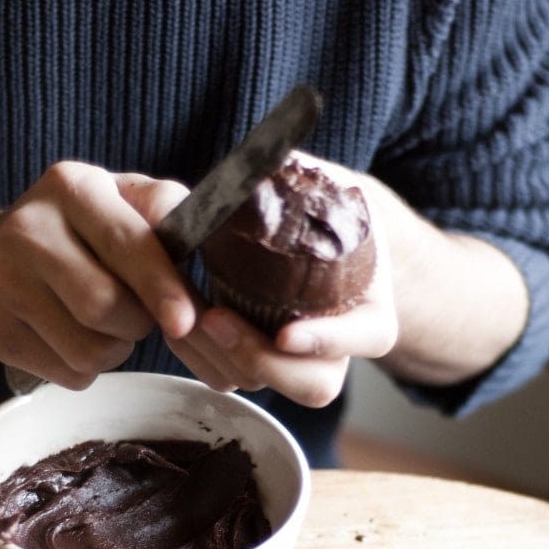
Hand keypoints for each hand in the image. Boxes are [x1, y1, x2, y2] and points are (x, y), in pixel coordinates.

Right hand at [0, 161, 196, 388]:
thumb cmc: (78, 232)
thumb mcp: (120, 200)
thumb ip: (164, 208)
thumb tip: (199, 225)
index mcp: (71, 187)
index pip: (125, 243)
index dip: (160, 287)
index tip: (185, 321)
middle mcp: (27, 229)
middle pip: (103, 306)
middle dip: (137, 322)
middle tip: (136, 312)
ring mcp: (0, 281)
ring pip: (88, 350)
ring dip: (114, 349)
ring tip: (104, 324)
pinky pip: (67, 373)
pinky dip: (86, 368)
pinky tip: (72, 337)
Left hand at [166, 152, 397, 406]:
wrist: (313, 228)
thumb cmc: (323, 204)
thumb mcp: (321, 182)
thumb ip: (292, 173)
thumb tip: (249, 161)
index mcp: (370, 312)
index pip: (364, 338)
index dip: (327, 340)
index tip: (288, 334)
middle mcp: (337, 349)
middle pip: (313, 384)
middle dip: (263, 360)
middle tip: (217, 320)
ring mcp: (295, 362)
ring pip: (266, 387)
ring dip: (222, 357)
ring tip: (190, 317)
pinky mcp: (256, 362)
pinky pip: (230, 376)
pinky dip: (202, 356)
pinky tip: (177, 322)